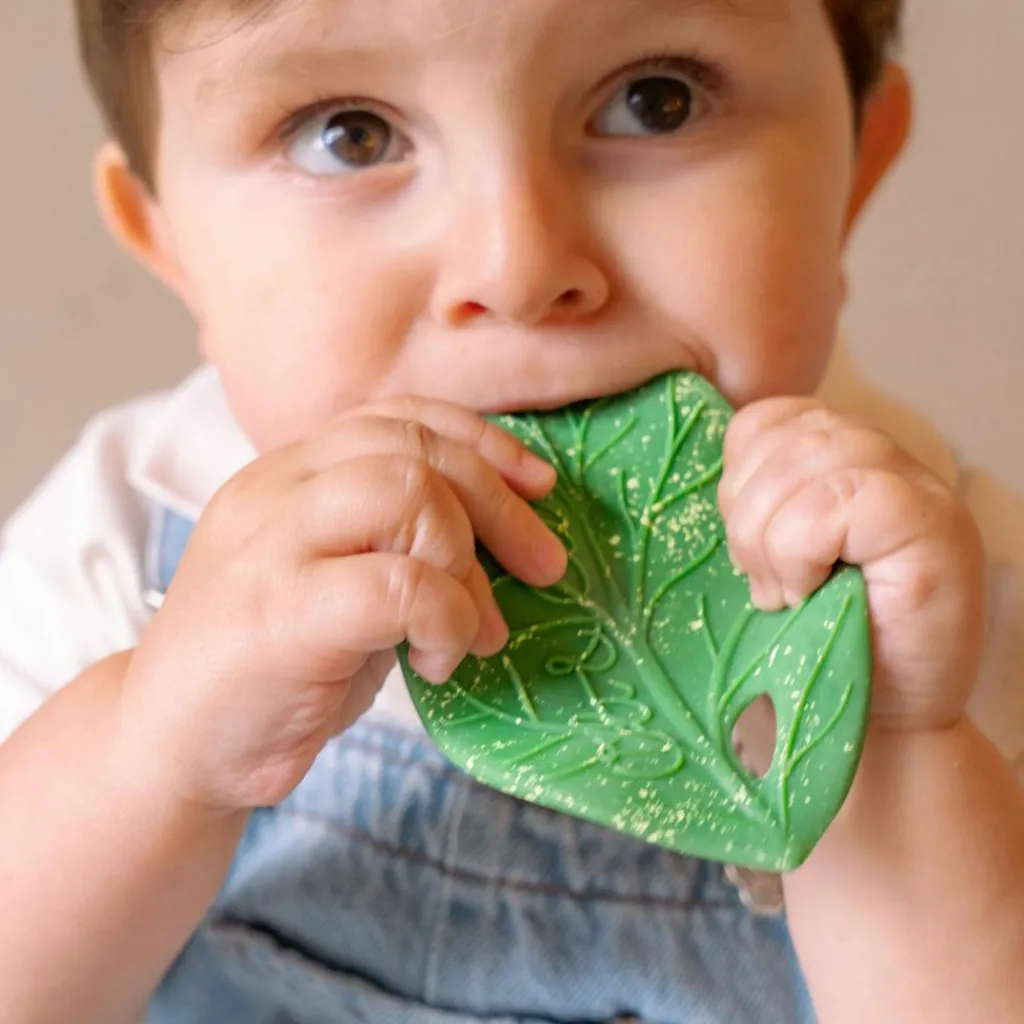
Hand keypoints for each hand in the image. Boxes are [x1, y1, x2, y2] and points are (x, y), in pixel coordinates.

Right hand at [118, 397, 566, 810]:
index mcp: (289, 473)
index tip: (539, 487)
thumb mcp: (342, 583)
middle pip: (413, 445)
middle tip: (543, 569)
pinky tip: (438, 662)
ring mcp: (268, 545)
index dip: (483, 442)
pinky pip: (398, 583)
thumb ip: (400, 543)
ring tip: (475, 631)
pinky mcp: (277, 612)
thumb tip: (511, 535)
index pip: (396, 416)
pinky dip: (446, 618)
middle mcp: (274, 490)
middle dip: (500, 504)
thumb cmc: (273, 669)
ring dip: (466, 563)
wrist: (171, 748)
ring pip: (406, 491)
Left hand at [718, 398, 985, 734]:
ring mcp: (921, 492)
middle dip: (746, 513)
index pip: (769, 419)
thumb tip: (704, 476)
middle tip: (760, 581)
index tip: (744, 543)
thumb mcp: (772, 559)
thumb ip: (760, 504)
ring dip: (770, 538)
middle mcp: (892, 463)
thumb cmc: (816, 645)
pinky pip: (839, 500)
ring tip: (783, 593)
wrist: (877, 726)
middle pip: (786, 435)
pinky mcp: (934, 530)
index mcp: (847, 460)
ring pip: (809, 459)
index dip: (736, 474)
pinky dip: (800, 550)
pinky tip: (807, 594)